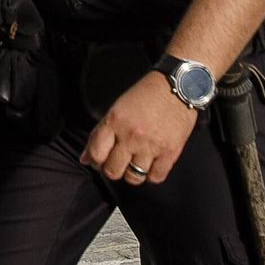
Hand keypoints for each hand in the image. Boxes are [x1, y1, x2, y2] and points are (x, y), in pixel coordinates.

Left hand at [81, 72, 197, 185]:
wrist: (179, 87)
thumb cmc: (146, 96)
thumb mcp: (117, 108)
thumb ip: (99, 134)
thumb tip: (85, 159)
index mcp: (115, 122)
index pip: (96, 154)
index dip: (95, 162)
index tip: (100, 161)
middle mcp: (131, 136)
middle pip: (113, 171)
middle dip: (112, 170)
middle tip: (118, 163)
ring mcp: (151, 146)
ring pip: (133, 178)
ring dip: (132, 174)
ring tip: (135, 164)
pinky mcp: (170, 152)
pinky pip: (155, 178)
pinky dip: (152, 175)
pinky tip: (151, 165)